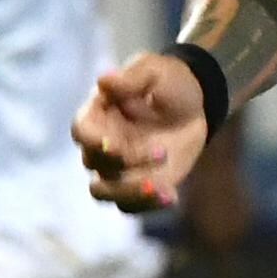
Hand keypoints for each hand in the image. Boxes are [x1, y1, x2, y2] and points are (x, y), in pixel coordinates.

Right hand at [78, 50, 210, 213]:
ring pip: (105, 193)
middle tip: (162, 152)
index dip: (92, 141)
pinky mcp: (138, 185)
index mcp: (99, 114)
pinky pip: (131, 205)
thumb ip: (131, 78)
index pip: (82, 131)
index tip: (113, 145)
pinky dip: (148, 205)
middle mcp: (102, 145)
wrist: (195, 105)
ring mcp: (118, 169)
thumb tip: (104, 79)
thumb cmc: (168, 82)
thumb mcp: (154, 71)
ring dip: (129, 193)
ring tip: (161, 190)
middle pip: (95, 164)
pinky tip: (172, 196)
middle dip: (126, 162)